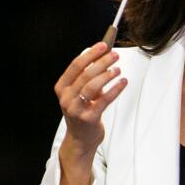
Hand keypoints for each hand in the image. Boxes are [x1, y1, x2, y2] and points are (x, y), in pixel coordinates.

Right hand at [53, 41, 126, 184]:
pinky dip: (115, 89)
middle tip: (115, 55)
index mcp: (62, 88)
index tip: (103, 45)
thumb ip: (87, 76)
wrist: (80, 139)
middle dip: (101, 62)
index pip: (75, 66)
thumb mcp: (79, 93)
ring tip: (118, 69)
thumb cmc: (82, 111)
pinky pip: (104, 100)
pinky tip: (123, 82)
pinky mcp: (89, 118)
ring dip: (107, 74)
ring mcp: (76, 109)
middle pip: (85, 74)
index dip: (90, 54)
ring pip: (92, 86)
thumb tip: (99, 53)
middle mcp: (66, 98)